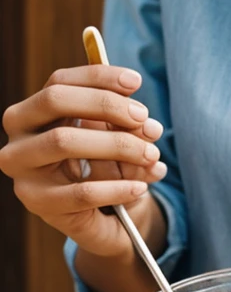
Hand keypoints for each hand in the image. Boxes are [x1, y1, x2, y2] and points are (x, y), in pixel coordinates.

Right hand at [0, 65, 166, 257]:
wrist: (98, 214)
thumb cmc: (102, 159)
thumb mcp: (109, 131)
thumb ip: (120, 116)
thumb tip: (142, 119)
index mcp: (31, 112)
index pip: (59, 81)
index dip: (98, 77)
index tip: (136, 81)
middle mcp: (18, 138)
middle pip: (55, 101)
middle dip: (106, 104)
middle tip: (143, 118)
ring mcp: (23, 172)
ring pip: (65, 141)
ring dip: (117, 143)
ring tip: (150, 154)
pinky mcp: (38, 205)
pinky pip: (80, 192)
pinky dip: (116, 188)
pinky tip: (139, 187)